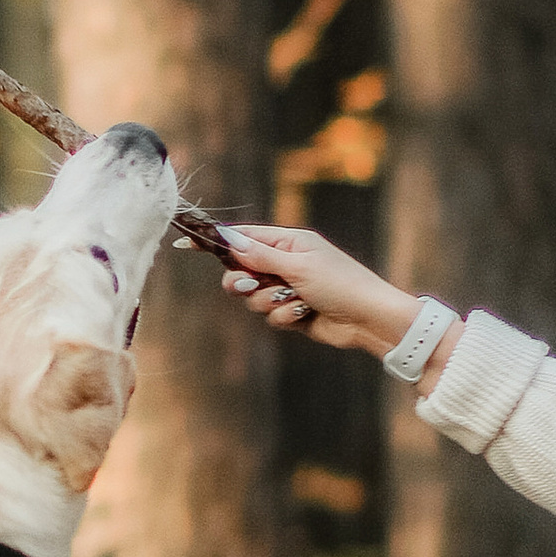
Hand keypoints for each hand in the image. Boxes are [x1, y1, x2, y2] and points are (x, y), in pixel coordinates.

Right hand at [216, 225, 443, 364]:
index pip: (243, 237)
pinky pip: (269, 316)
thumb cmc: (341, 284)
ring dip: (268, 303)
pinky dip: (283, 317)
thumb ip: (261, 255)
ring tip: (293, 301)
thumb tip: (229, 240)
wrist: (368, 319)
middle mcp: (284, 262)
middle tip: (250, 286)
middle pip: (240, 270)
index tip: (187, 243)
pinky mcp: (290, 312)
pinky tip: (304, 314)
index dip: (215, 241)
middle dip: (242, 282)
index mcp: (288, 241)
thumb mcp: (298, 265)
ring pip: (252, 298)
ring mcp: (286, 288)